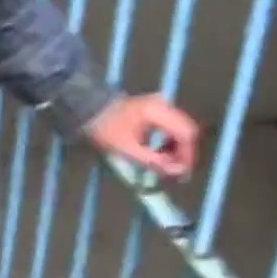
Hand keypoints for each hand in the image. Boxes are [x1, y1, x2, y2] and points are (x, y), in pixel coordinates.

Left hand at [85, 94, 199, 177]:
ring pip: (181, 129)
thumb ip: (154, 161)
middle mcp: (163, 104)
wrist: (88, 110)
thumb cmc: (106, 129)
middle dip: (184, 153)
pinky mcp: (157, 109)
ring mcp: (161, 104)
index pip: (186, 133)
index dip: (188, 155)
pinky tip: (161, 153)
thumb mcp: (128, 149)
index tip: (183, 173)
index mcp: (157, 110)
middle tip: (176, 173)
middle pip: (187, 130)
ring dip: (177, 148)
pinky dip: (170, 141)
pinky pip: (172, 126)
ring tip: (167, 165)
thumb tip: (178, 171)